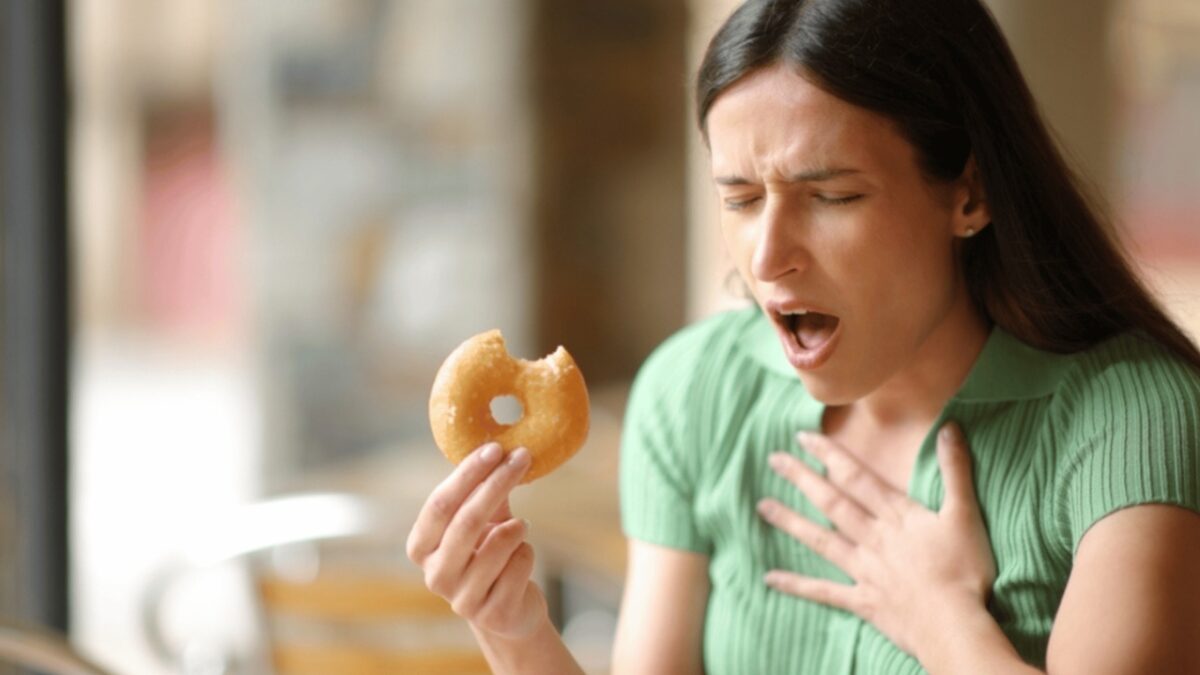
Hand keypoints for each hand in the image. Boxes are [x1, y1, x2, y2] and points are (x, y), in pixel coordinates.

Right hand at [406, 443, 545, 638]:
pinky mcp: (492, 613)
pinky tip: (521, 560)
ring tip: (521, 527)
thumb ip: (482, 493)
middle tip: (522, 457)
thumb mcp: (481, 523)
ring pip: (499, 543)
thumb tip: (497, 450)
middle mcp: (435, 575)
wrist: (509, 611)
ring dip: (518, 527)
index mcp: (421, 547)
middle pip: (467, 520)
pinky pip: (520, 564)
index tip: (494, 448)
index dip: (467, 474)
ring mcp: (462, 598)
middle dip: (498, 483)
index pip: (439, 504)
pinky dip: (527, 552)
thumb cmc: (490, 556)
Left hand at [757, 423, 996, 657]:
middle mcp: (873, 538)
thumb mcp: (965, 514)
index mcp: (897, 516)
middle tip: (773, 460)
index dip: (829, 455)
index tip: (803, 437)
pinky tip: (769, 578)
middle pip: (832, 502)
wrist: (955, 625)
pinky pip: (823, 592)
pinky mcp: (863, 601)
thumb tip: (949, 426)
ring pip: (820, 540)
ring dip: (790, 522)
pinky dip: (796, 585)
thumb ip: (955, 470)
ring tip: (762, 506)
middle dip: (802, 478)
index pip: (856, 477)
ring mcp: (864, 570)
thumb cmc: (966, 569)